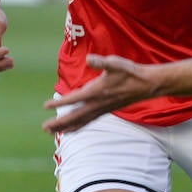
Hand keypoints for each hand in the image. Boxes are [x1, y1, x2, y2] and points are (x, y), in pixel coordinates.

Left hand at [42, 55, 156, 133]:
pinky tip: (71, 130)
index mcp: (97, 91)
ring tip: (51, 132)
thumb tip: (89, 58)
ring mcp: (102, 109)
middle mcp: (98, 104)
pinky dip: (77, 126)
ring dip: (66, 127)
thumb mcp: (115, 63)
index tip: (45, 107)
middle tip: (44, 128)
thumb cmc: (130, 72)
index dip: (59, 103)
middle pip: (75, 116)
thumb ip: (101, 62)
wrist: (146, 85)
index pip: (74, 99)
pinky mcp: (105, 111)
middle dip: (59, 123)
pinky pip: (88, 122)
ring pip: (81, 122)